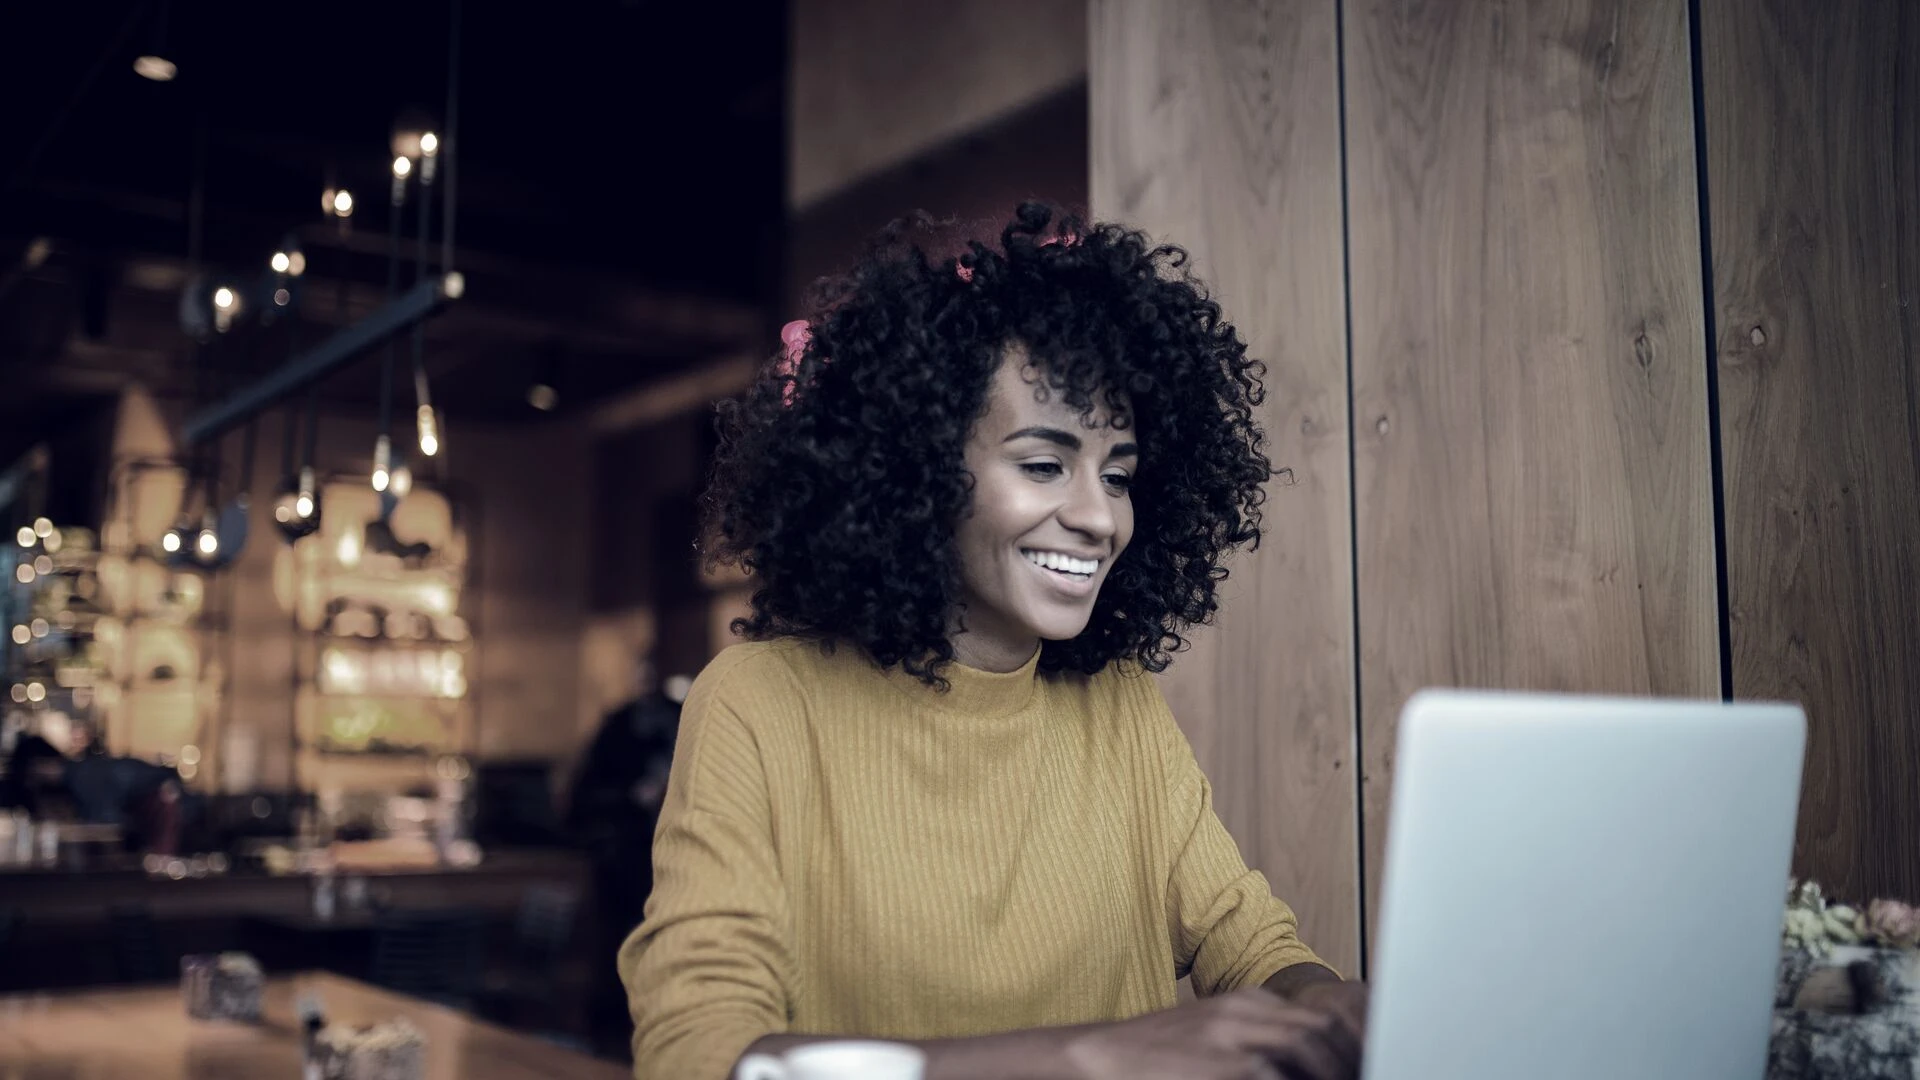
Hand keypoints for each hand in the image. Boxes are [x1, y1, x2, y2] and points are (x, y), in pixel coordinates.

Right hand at [1062, 987, 1361, 1079]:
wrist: (1101, 1059)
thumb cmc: (1156, 1056)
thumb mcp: (1212, 1034)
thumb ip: (1256, 1038)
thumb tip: (1301, 1060)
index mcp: (1245, 1002)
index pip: (1319, 1015)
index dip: (1348, 1044)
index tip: (1361, 1063)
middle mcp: (1242, 1013)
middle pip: (1319, 1030)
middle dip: (1345, 1059)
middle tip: (1359, 1075)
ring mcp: (1231, 1039)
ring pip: (1305, 1049)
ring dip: (1326, 1073)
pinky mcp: (1221, 1066)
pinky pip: (1270, 1076)